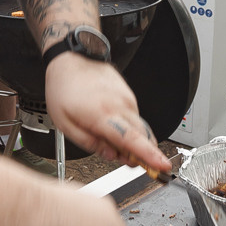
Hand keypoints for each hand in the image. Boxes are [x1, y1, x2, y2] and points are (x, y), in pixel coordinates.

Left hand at [44, 52, 171, 174]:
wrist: (70, 60)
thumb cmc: (64, 89)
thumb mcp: (65, 124)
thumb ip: (89, 143)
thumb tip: (110, 155)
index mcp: (102, 115)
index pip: (131, 140)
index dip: (149, 155)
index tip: (162, 165)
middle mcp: (119, 105)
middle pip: (142, 136)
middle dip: (142, 154)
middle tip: (127, 161)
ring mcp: (127, 98)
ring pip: (139, 127)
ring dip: (133, 140)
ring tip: (110, 138)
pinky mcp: (129, 94)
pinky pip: (135, 116)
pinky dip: (129, 126)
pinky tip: (112, 124)